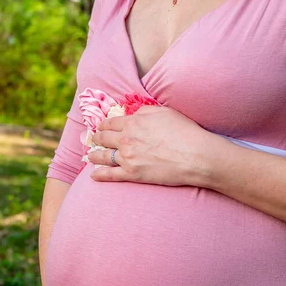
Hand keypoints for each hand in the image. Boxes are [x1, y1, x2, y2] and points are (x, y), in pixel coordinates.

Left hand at [88, 104, 212, 185]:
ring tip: (90, 156)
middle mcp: (126, 138)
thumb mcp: (165, 112)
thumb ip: (146, 110)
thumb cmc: (185, 132)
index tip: (101, 127)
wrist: (195, 156)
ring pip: (103, 156)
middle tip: (93, 139)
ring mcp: (127, 157)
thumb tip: (135, 113)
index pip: (111, 122)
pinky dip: (99, 175)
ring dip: (94, 155)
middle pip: (103, 138)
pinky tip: (93, 175)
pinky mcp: (132, 174)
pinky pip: (110, 175)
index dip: (104, 125)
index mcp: (133, 122)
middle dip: (96, 138)